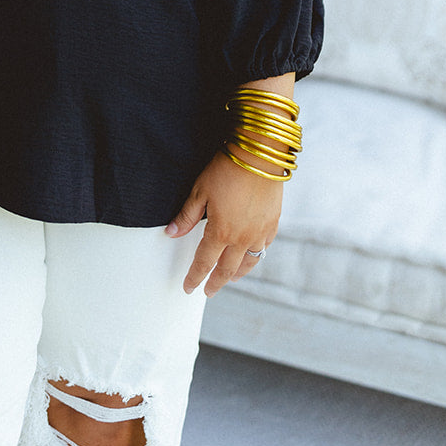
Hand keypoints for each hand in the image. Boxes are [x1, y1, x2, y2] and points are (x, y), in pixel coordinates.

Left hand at [165, 149, 282, 296]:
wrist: (260, 155)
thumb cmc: (227, 169)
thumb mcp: (200, 190)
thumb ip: (187, 216)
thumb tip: (171, 233)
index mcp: (221, 232)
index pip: (204, 262)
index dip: (195, 276)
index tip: (189, 287)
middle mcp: (242, 238)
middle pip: (227, 269)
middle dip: (215, 282)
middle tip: (208, 291)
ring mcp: (260, 233)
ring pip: (248, 263)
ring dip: (237, 274)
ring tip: (229, 279)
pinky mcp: (273, 224)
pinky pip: (264, 248)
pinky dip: (255, 256)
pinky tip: (251, 256)